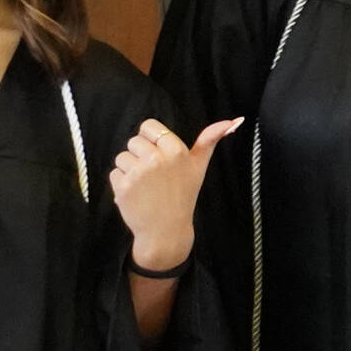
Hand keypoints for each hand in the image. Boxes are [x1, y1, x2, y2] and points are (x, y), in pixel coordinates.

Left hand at [111, 117, 241, 271]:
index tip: (159, 156)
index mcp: (176, 149)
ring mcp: (139, 172)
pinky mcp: (123, 186)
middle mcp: (157, 158)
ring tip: (146, 186)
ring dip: (130, 170)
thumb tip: (236, 119)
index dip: (151, 140)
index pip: (148, 126)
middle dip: (140, 156)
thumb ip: (211, 139)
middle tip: (154, 176)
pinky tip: (137, 194)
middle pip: (134, 141)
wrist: (167, 231)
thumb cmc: (184, 195)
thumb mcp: (199, 166)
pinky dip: (122, 184)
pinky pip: (115, 173)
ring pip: (122, 157)